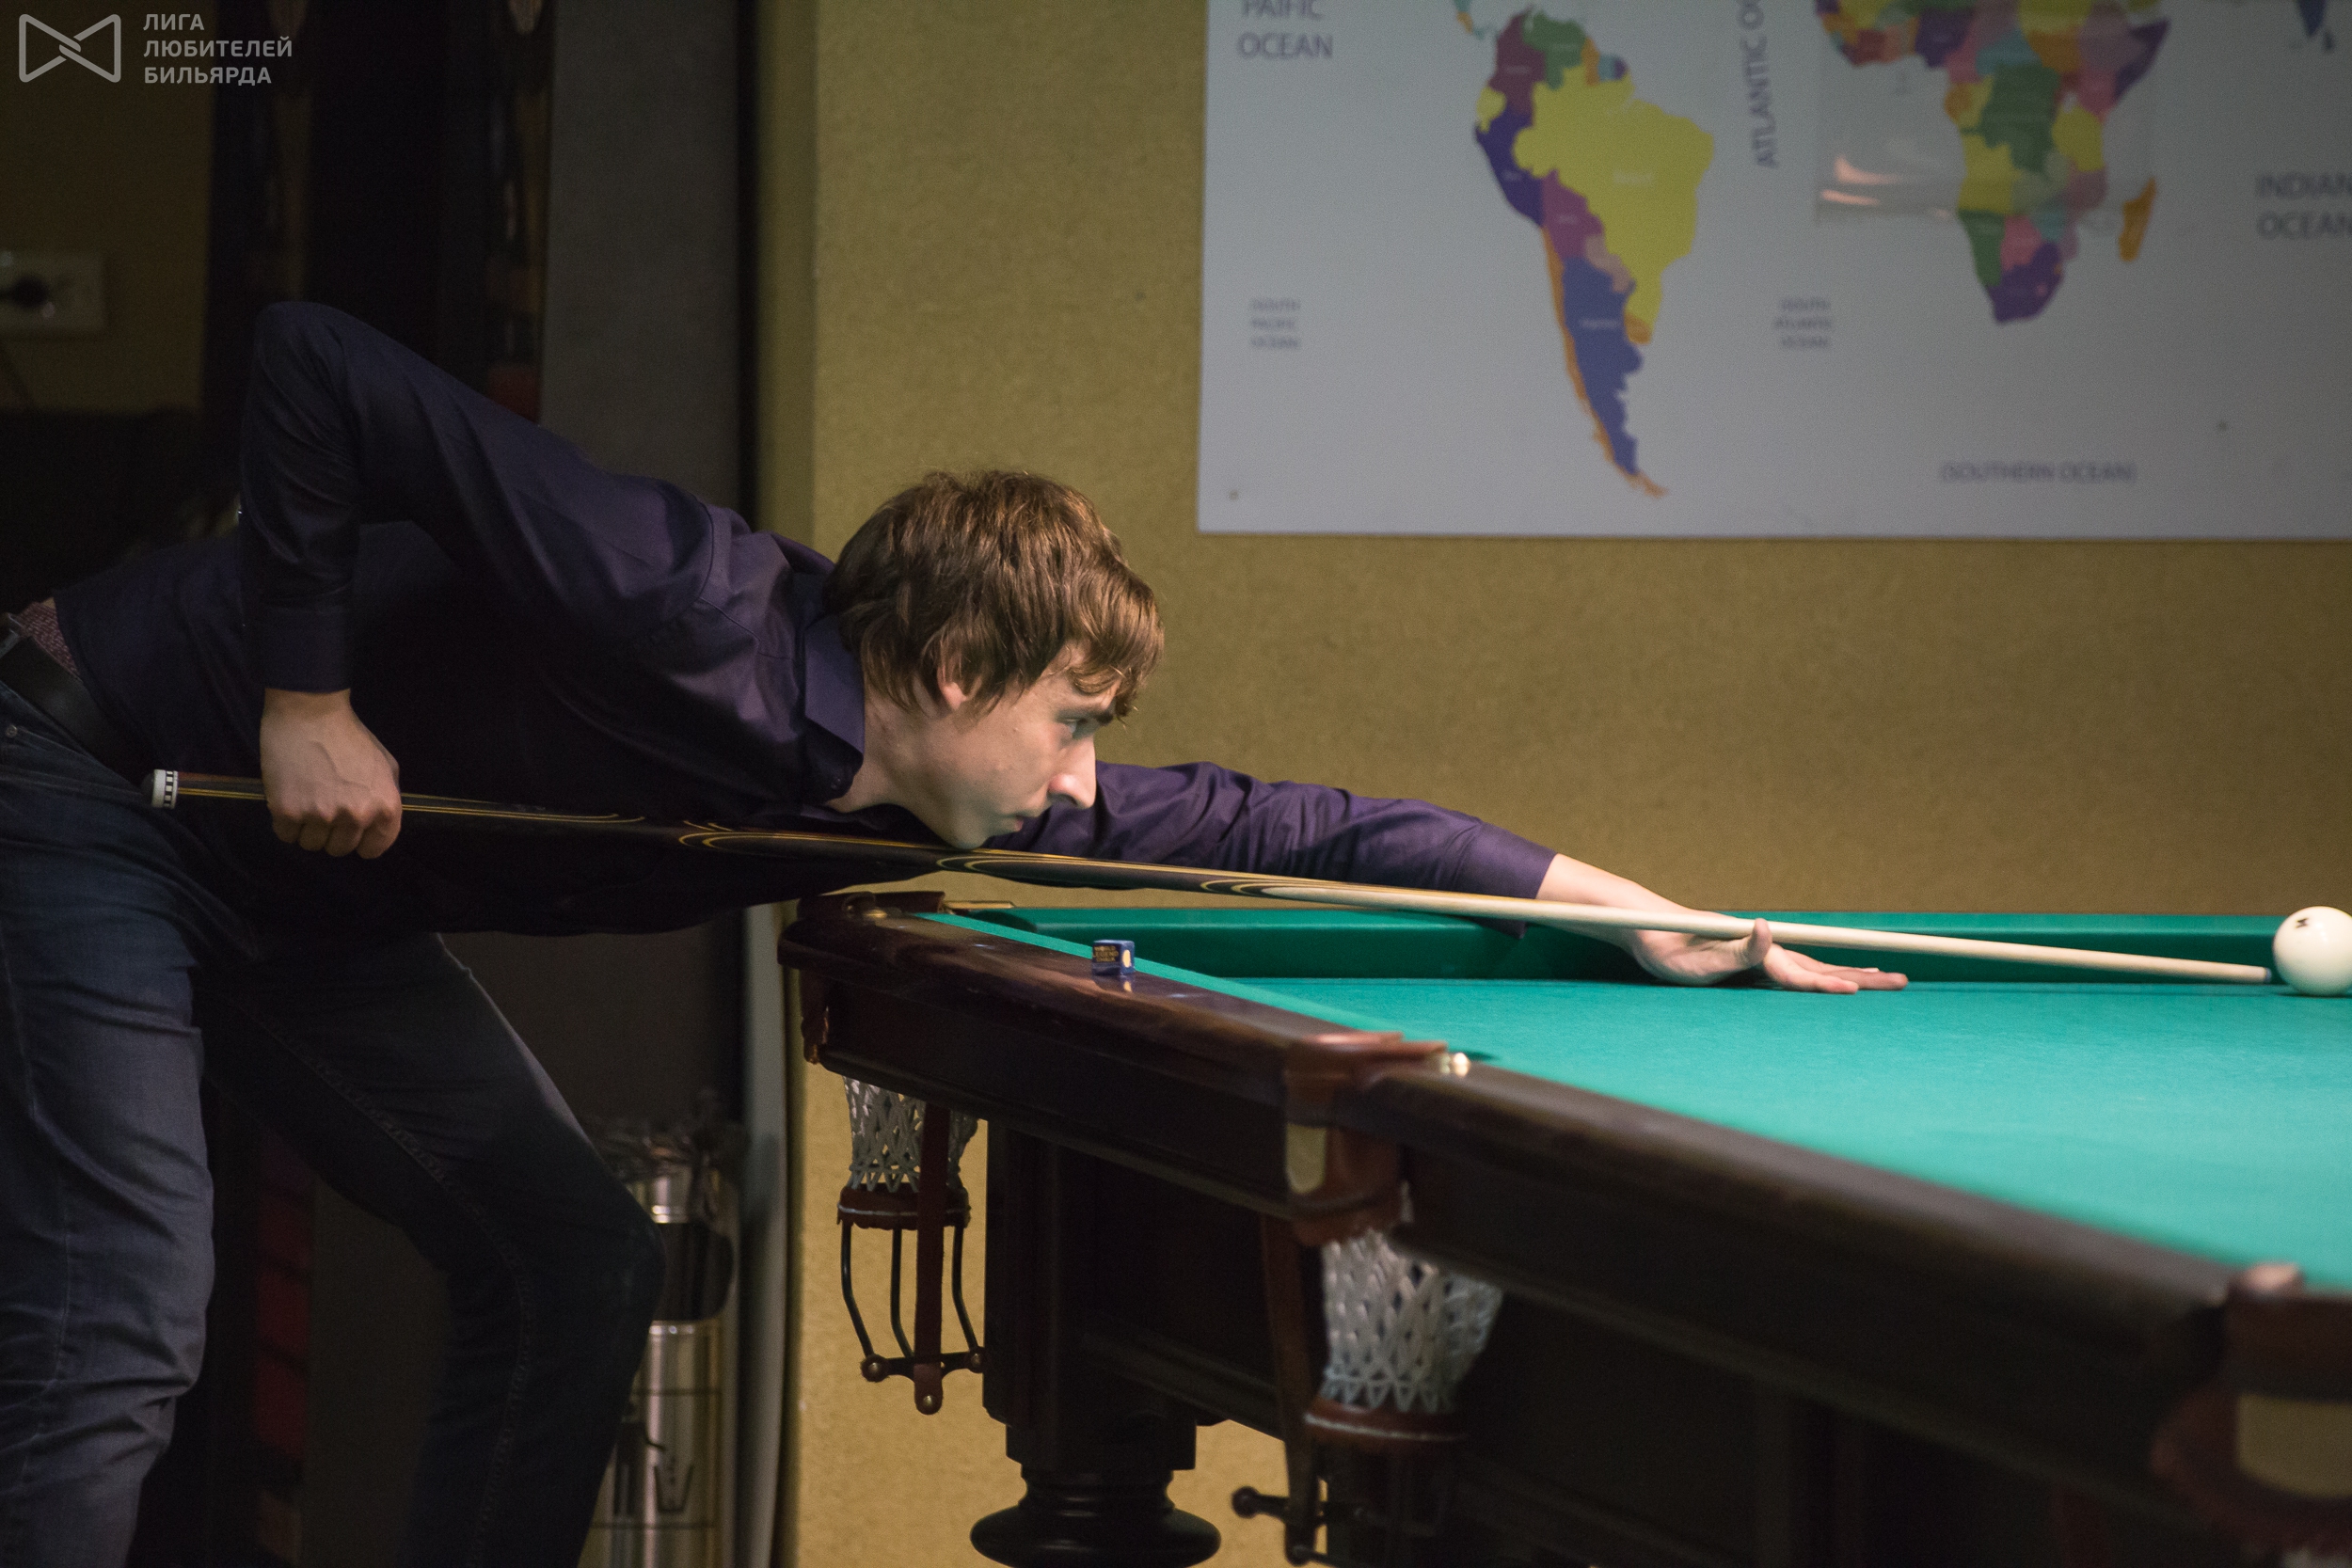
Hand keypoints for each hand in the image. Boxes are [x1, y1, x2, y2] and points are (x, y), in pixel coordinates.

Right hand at [258, 688, 402, 857]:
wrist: (309, 712)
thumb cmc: (349, 735)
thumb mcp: (384, 764)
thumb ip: (386, 796)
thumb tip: (378, 824)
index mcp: (385, 805)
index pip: (375, 848)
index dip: (362, 842)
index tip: (351, 833)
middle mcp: (356, 815)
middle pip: (340, 849)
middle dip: (332, 833)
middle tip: (324, 808)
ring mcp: (322, 816)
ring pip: (312, 845)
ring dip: (307, 829)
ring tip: (306, 801)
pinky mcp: (288, 812)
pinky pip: (286, 836)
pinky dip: (285, 824)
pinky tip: (289, 800)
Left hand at [1631, 917, 1906, 994]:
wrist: (1651, 932)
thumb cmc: (1672, 949)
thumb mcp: (1702, 956)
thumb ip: (1739, 946)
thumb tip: (1768, 927)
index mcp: (1761, 952)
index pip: (1803, 974)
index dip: (1831, 984)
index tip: (1859, 992)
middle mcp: (1768, 950)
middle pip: (1823, 967)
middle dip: (1863, 976)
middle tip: (1901, 981)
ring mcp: (1763, 956)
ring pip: (1816, 968)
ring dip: (1850, 973)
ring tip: (1880, 976)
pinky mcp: (1753, 963)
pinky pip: (1798, 973)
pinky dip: (1824, 977)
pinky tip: (1835, 979)